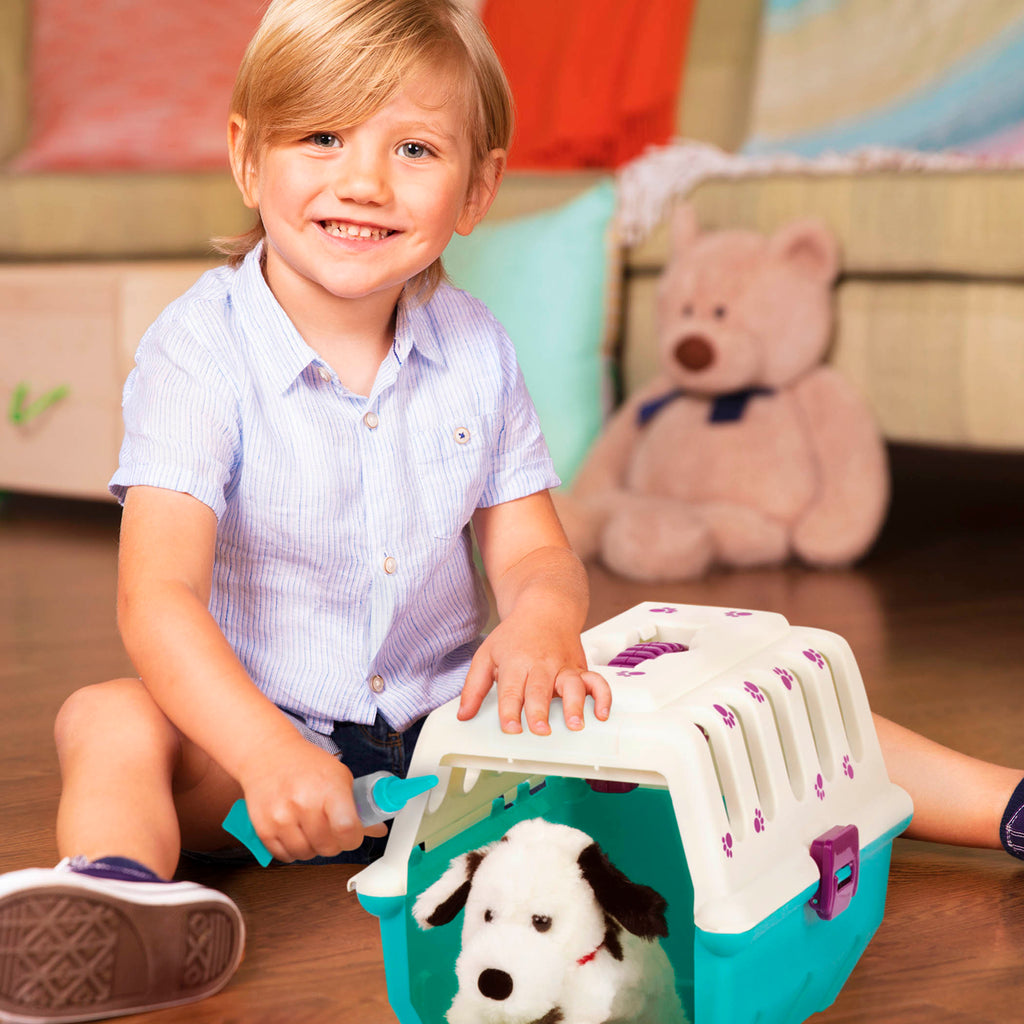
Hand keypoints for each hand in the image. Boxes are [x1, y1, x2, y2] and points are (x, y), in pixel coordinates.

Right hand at [237, 736, 386, 861]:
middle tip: (332, 831)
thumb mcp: (340, 776)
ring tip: (312, 830)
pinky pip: (284, 856)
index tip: (353, 834)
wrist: (268, 754)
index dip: (354, 838)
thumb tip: (378, 830)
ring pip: (305, 854)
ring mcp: (281, 817)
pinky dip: (292, 850)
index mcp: (329, 789)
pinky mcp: (263, 827)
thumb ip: (358, 805)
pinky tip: (295, 833)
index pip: (347, 829)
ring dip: (312, 848)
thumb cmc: (307, 764)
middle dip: (334, 843)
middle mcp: (304, 803)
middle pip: (328, 846)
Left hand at [458, 611, 611, 735]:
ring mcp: (563, 667)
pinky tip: (601, 713)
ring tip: (575, 724)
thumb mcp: (486, 655)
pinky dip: (603, 697)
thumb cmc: (515, 636)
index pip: (511, 690)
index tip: (510, 728)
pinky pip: (597, 681)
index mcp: (515, 662)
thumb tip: (464, 715)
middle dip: (541, 710)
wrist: (545, 609)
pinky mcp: (580, 669)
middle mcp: (541, 665)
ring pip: (572, 685)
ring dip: (575, 704)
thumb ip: (473, 687)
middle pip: (540, 689)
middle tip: (540, 729)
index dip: (510, 711)